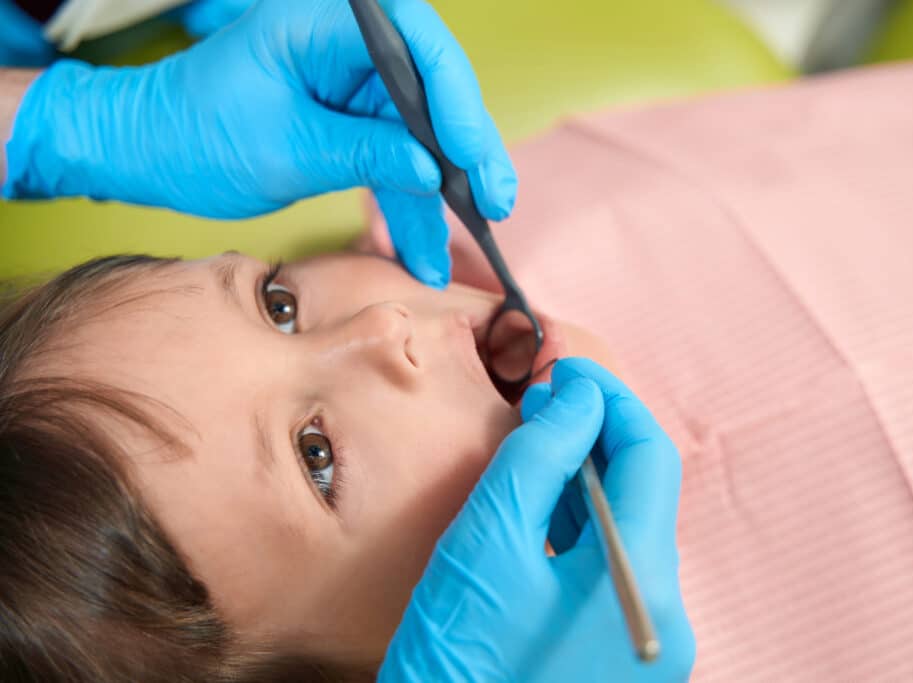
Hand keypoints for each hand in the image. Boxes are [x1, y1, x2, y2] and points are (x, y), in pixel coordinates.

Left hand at [2, 0, 515, 287]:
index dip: (457, 102)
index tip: (473, 160)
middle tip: (495, 204)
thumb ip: (362, 151)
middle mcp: (349, 47)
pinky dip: (410, 207)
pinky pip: (397, 162)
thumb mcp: (284, 148)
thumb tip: (432, 169)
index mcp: (325, 23)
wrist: (152, 152)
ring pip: (422, 136)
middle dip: (466, 153)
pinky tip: (426, 252)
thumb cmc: (195, 134)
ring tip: (466, 244)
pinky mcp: (354, 122)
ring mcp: (354, 86)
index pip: (417, 46)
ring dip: (443, 195)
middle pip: (434, 92)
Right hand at [379, 358, 694, 681]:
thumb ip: (542, 453)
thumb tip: (579, 393)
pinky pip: (611, 574)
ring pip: (627, 534)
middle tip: (545, 397)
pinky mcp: (620, 661)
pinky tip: (543, 504)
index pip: (650, 458)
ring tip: (539, 440)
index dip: (609, 400)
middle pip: (644, 496)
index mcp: (642, 582)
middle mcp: (663, 616)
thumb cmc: (456, 655)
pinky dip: (582, 529)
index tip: (565, 368)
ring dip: (588, 480)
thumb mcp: (490, 538)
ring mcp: (645, 645)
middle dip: (597, 437)